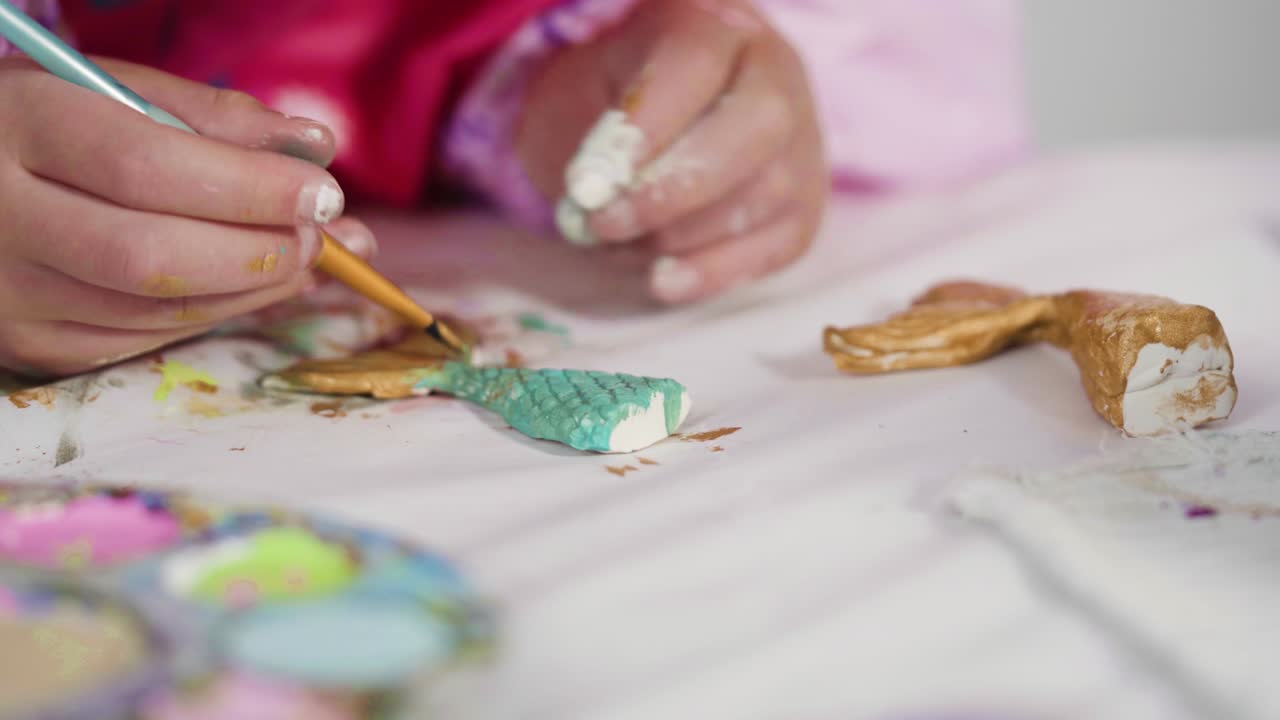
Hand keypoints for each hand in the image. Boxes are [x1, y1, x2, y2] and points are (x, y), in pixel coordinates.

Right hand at [0, 57, 374, 375]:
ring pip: (154, 309)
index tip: (324, 193)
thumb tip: (314, 146)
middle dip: (258, 251)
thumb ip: (213, 115)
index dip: (248, 189)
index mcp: (21, 125)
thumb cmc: (49, 123)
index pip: (146, 168)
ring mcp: (11, 291)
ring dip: (251, 289)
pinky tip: (253, 284)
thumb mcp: (112, 91)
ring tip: (307, 259)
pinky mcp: (30, 342)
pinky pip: (143, 339)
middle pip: (151, 256)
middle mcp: (1, 216)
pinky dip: (213, 312)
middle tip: (322, 235)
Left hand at [518, 0, 827, 303]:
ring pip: (766, 193)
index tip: (588, 179)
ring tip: (619, 242)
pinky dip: (712, 272)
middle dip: (674, 188)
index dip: (646, 124)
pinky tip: (662, 280)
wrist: (654, 126)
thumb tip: (596, 194)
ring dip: (681, 234)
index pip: (697, 60)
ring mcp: (803, 144)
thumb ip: (593, 133)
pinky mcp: (804, 209)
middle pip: (760, 125)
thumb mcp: (586, 90)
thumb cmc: (614, 101)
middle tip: (604, 222)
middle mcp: (777, 73)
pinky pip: (775, 247)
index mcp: (717, 23)